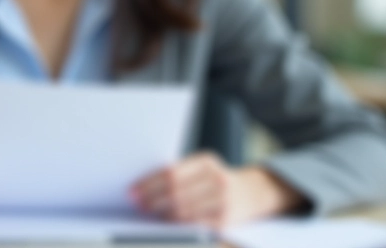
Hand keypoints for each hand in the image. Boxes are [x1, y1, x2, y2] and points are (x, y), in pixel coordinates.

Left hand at [130, 153, 304, 228]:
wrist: (253, 193)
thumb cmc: (217, 180)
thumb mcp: (203, 168)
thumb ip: (180, 173)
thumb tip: (144, 186)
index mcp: (207, 162)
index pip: (171, 172)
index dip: (148, 183)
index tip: (132, 190)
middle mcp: (217, 179)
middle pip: (175, 192)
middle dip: (151, 199)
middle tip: (136, 204)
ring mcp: (222, 200)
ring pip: (182, 210)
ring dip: (160, 213)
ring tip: (146, 213)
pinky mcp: (223, 221)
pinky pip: (193, 224)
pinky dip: (175, 224)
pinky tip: (164, 223)